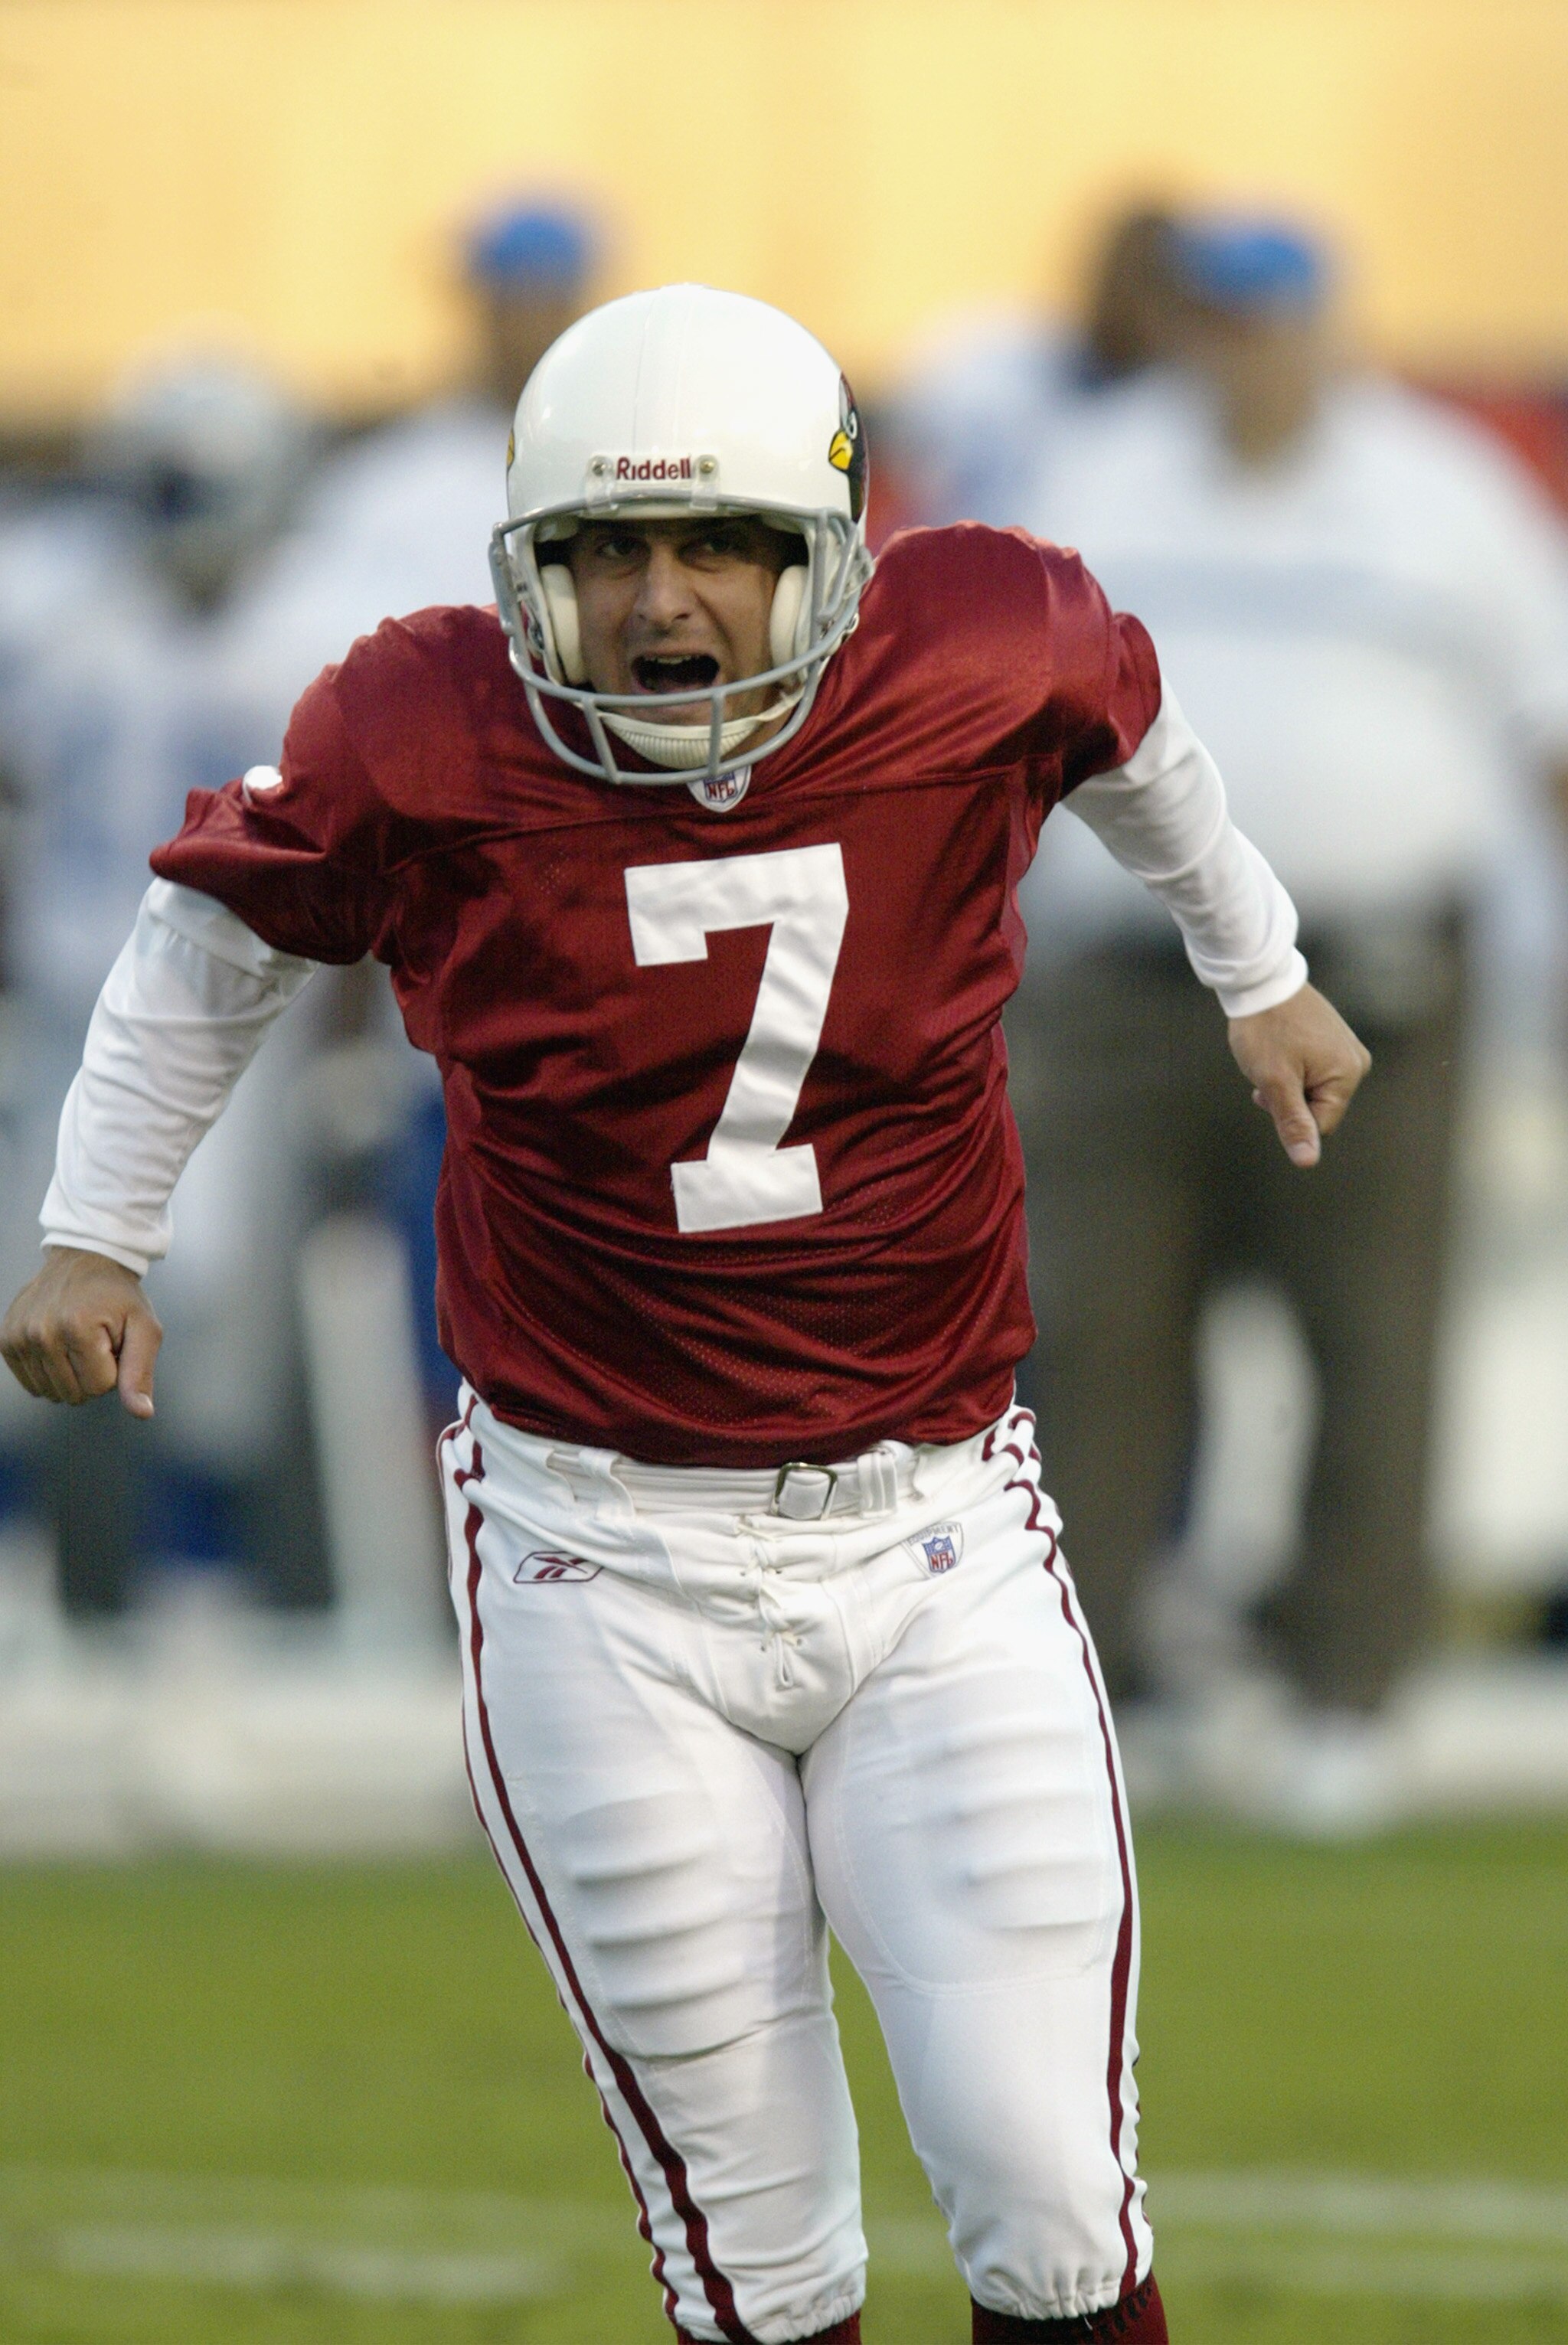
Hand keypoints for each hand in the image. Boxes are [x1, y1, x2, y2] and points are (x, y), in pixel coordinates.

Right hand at [0, 1247, 161, 1415]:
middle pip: (74, 1394)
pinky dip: (49, 1372)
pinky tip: (58, 1345)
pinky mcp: (5, 1340)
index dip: (113, 1368)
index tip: (112, 1341)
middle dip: (92, 1374)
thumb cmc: (118, 1295)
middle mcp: (40, 1333)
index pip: (100, 1387)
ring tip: (77, 1341)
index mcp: (77, 1328)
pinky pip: (32, 1384)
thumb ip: (140, 1372)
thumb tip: (142, 1413)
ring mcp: (18, 1337)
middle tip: (96, 1341)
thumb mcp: (144, 1328)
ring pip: (52, 1393)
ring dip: (70, 1374)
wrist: (84, 1259)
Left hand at [1228, 983, 1370, 1167]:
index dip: (1289, 1115)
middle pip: (1319, 1107)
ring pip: (1314, 1090)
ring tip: (1273, 1057)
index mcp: (1348, 1074)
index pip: (1321, 1124)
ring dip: (1288, 1083)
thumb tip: (1308, 1162)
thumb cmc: (1266, 1030)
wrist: (1260, 981)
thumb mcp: (1275, 1082)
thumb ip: (1293, 1123)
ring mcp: (1347, 1049)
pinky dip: (1293, 1068)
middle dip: (1289, 1099)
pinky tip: (1281, 1049)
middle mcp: (1356, 1062)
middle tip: (1268, 1072)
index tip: (1267, 1090)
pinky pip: (1314, 1071)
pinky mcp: (1335, 1040)